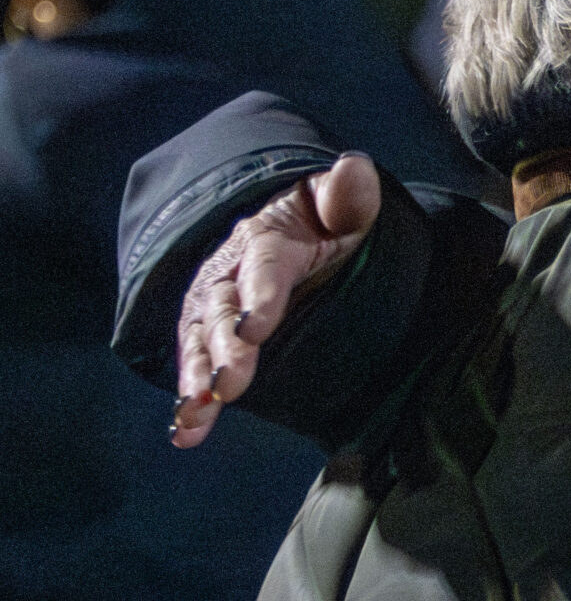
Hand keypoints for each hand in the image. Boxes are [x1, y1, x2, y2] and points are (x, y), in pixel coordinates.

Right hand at [170, 153, 380, 446]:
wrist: (297, 232)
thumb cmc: (328, 222)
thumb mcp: (344, 207)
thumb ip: (348, 196)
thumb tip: (353, 168)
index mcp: (266, 239)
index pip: (261, 265)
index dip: (259, 296)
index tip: (259, 327)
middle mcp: (230, 273)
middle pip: (223, 311)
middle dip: (223, 349)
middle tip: (228, 385)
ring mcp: (216, 307)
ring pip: (200, 342)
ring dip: (197, 378)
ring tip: (198, 411)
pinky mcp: (211, 337)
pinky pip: (197, 367)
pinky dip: (191, 402)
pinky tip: (186, 433)